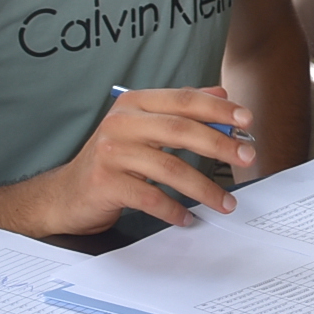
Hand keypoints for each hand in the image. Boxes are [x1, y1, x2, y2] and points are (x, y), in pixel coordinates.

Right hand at [22, 87, 256, 234]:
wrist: (67, 194)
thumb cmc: (112, 161)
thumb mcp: (144, 128)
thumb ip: (180, 111)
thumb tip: (221, 95)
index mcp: (134, 103)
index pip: (184, 100)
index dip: (218, 109)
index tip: (246, 121)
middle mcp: (121, 123)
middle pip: (180, 130)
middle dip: (219, 145)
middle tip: (246, 158)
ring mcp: (111, 153)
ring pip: (170, 168)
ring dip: (204, 188)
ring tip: (225, 202)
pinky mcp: (106, 183)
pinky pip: (151, 197)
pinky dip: (174, 210)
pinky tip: (187, 218)